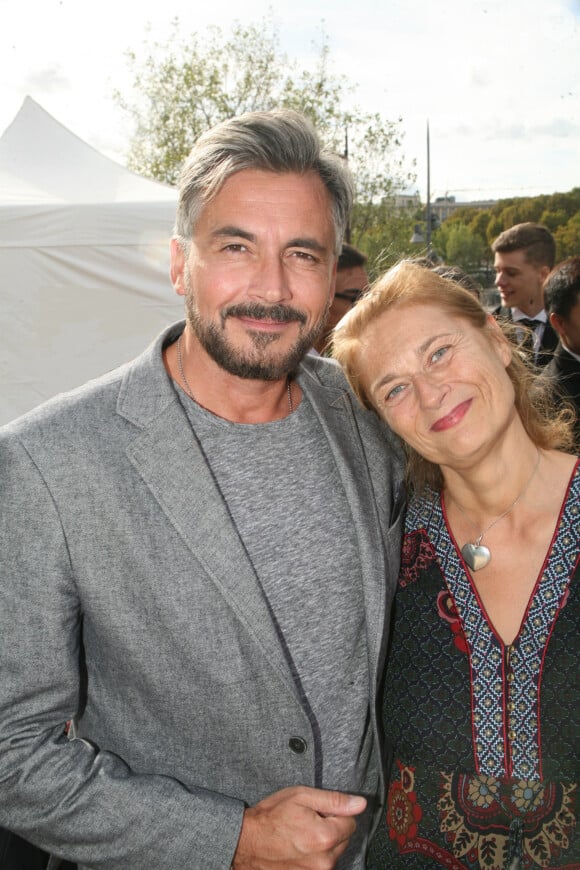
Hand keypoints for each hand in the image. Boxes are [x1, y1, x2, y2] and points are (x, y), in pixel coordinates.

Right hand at [232, 785, 366, 868]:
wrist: (247, 842)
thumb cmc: (271, 817)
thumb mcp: (301, 797)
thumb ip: (334, 800)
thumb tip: (360, 803)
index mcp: (325, 837)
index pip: (351, 822)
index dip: (335, 812)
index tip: (319, 811)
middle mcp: (324, 860)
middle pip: (344, 839)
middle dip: (331, 828)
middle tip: (308, 821)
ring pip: (334, 852)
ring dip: (323, 843)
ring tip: (301, 834)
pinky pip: (322, 864)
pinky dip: (315, 855)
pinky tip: (299, 847)